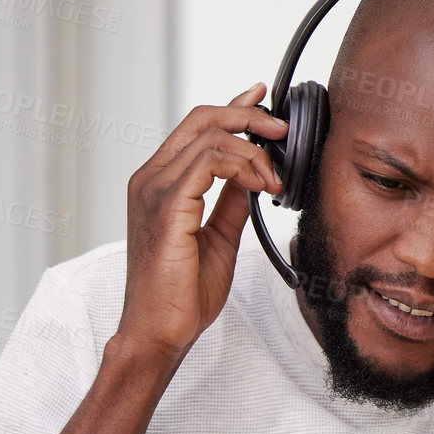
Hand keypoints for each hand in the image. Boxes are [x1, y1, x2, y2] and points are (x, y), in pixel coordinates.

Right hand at [116, 83, 287, 362]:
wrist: (160, 333)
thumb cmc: (181, 296)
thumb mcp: (217, 238)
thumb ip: (230, 202)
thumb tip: (252, 177)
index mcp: (158, 184)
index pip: (195, 128)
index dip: (232, 108)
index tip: (263, 100)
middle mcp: (150, 180)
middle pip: (202, 119)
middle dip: (249, 117)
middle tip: (283, 132)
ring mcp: (154, 191)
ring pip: (210, 137)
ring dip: (253, 150)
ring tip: (275, 178)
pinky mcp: (166, 207)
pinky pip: (209, 163)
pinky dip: (242, 166)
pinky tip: (261, 186)